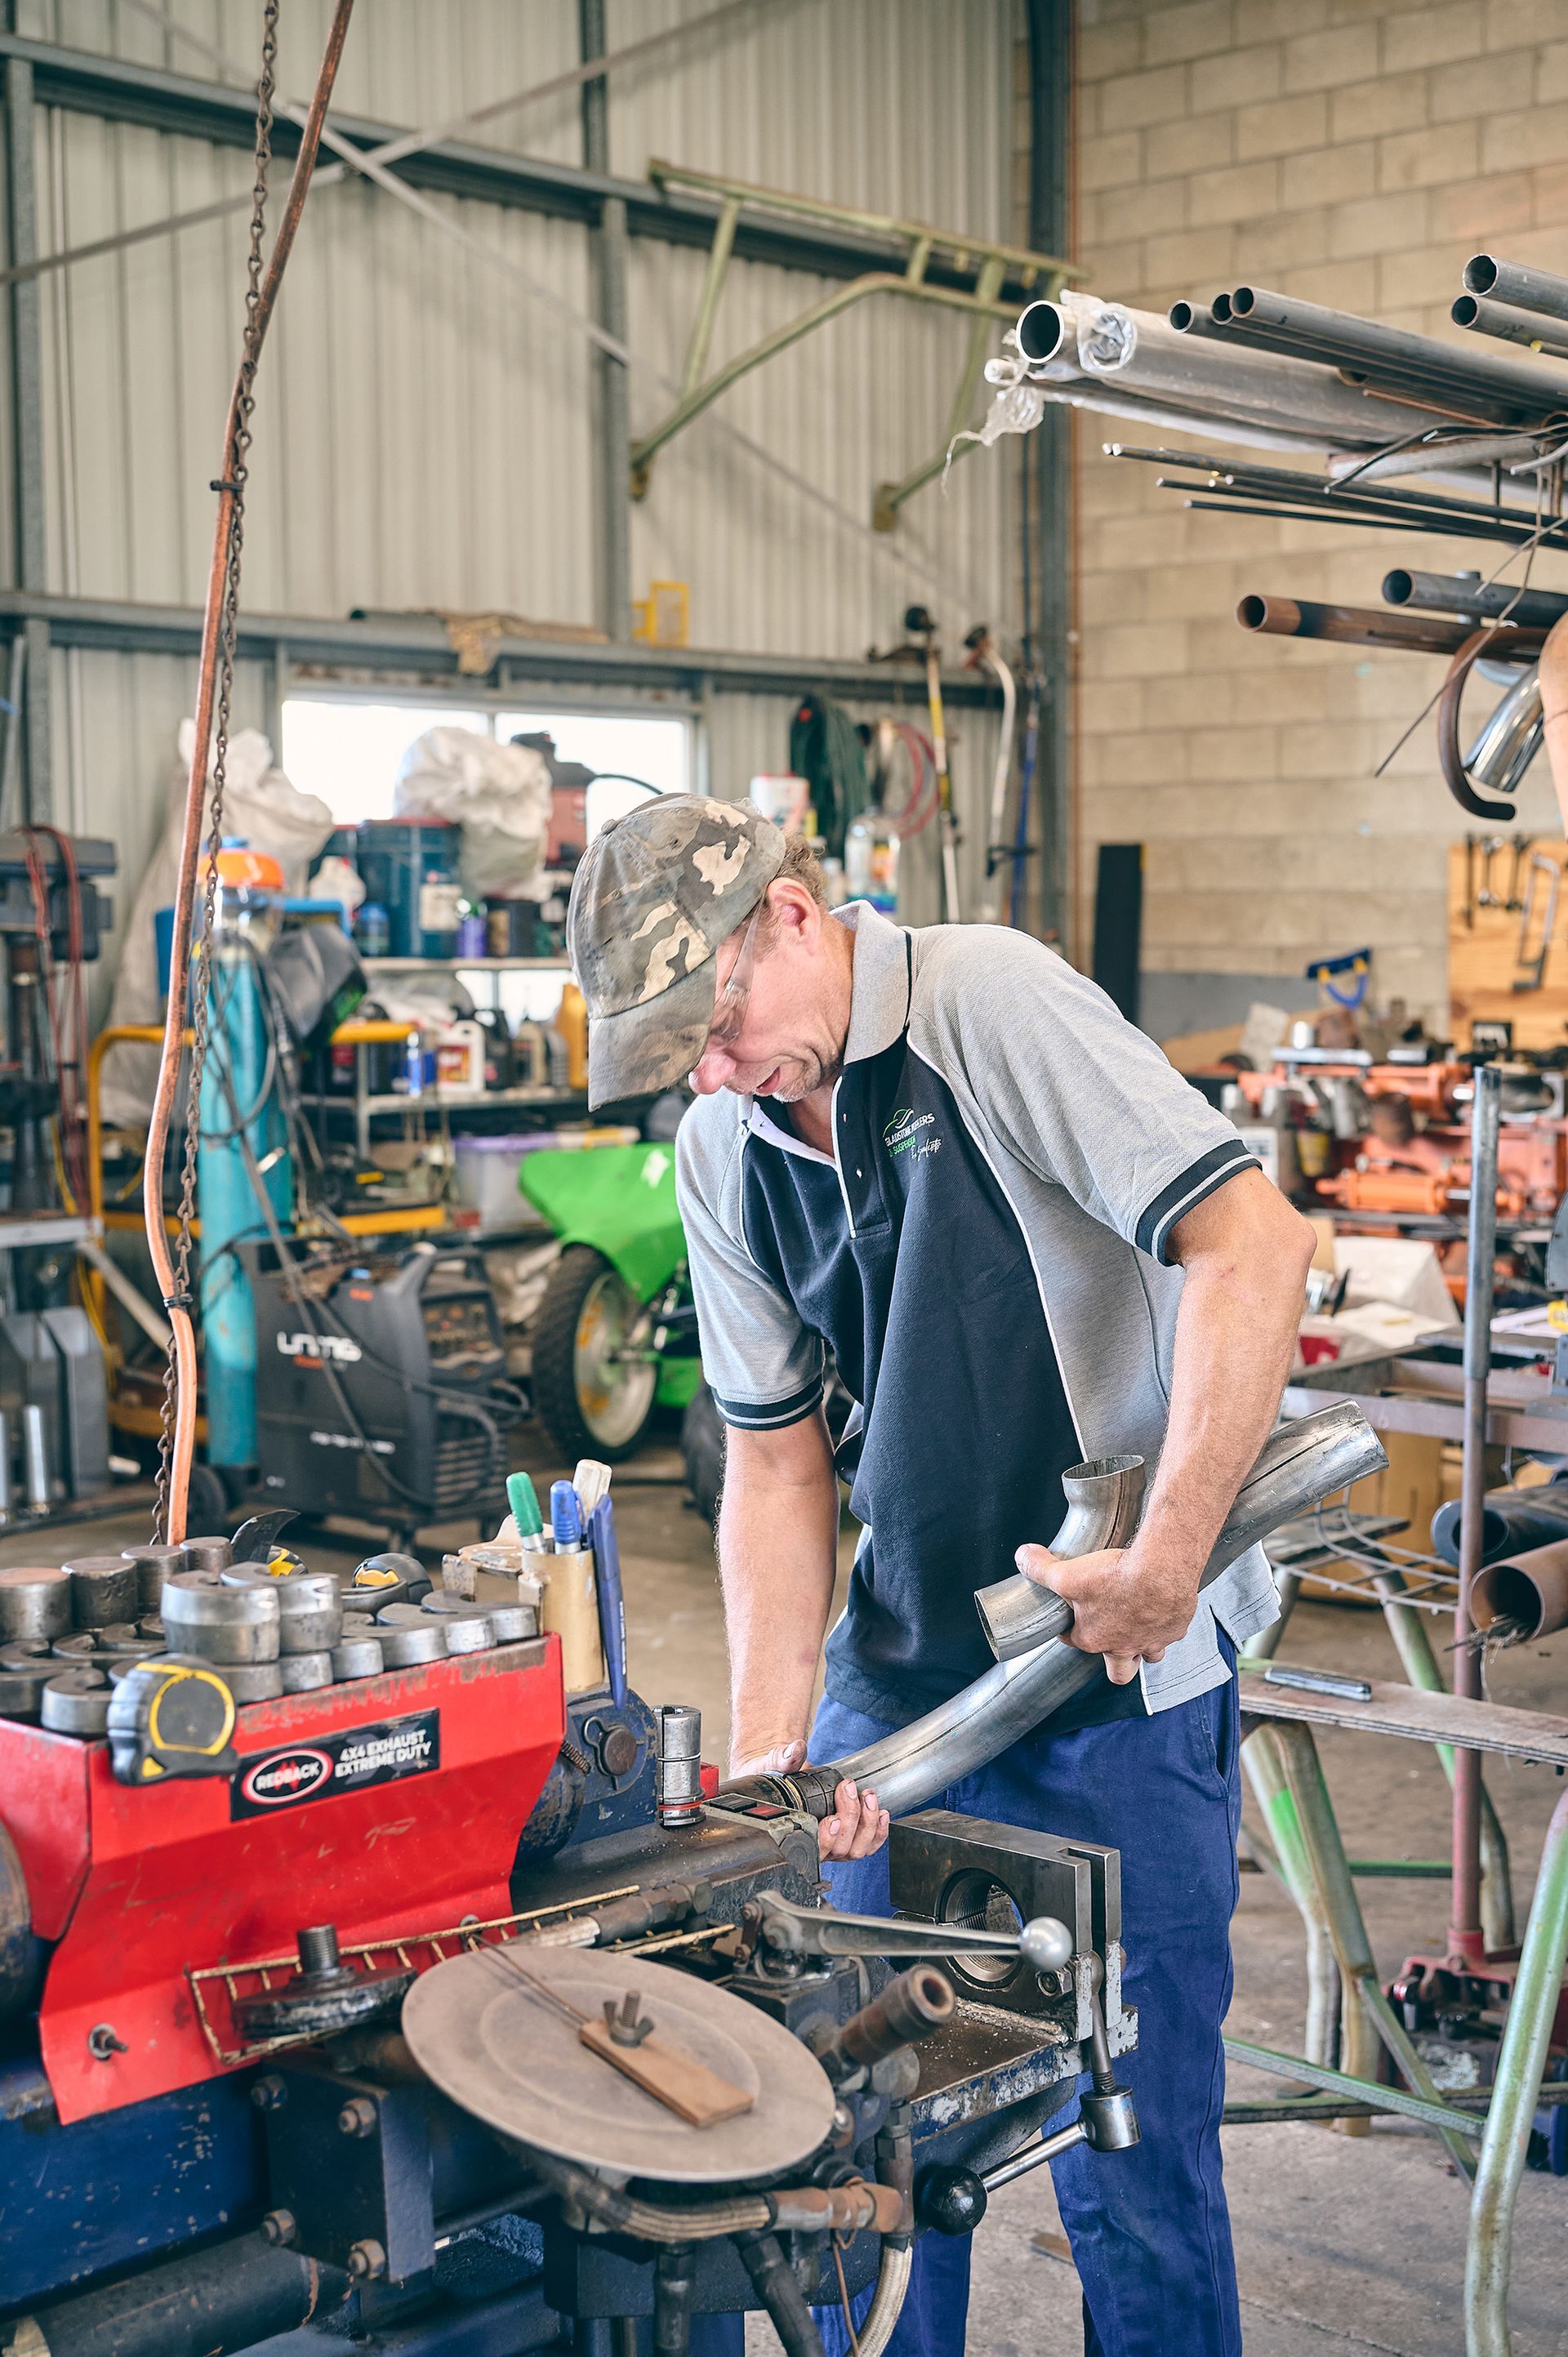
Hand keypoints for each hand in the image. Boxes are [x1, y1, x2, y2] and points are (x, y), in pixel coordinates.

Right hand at [731, 1740, 889, 1861]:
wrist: (781, 1777)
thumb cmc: (772, 1778)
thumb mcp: (772, 1764)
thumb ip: (782, 1759)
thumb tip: (795, 1750)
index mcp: (792, 1835)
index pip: (811, 1850)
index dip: (825, 1840)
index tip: (832, 1819)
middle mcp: (815, 1846)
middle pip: (839, 1848)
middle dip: (850, 1818)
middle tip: (849, 1789)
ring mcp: (834, 1846)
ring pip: (856, 1849)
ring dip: (867, 1823)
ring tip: (868, 1795)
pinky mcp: (849, 1840)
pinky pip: (868, 1845)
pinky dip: (878, 1831)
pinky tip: (881, 1812)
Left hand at [1012, 1542, 1198, 1686]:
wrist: (1160, 1568)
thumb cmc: (1115, 1576)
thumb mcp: (1066, 1573)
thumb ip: (1040, 1568)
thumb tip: (1023, 1557)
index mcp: (1095, 1639)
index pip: (1075, 1642)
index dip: (1070, 1631)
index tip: (1070, 1620)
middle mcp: (1125, 1647)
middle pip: (1120, 1672)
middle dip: (1114, 1663)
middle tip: (1111, 1644)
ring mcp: (1152, 1640)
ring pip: (1149, 1657)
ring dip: (1143, 1648)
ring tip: (1139, 1630)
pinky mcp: (1175, 1628)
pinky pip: (1171, 1634)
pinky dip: (1166, 1625)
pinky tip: (1163, 1609)